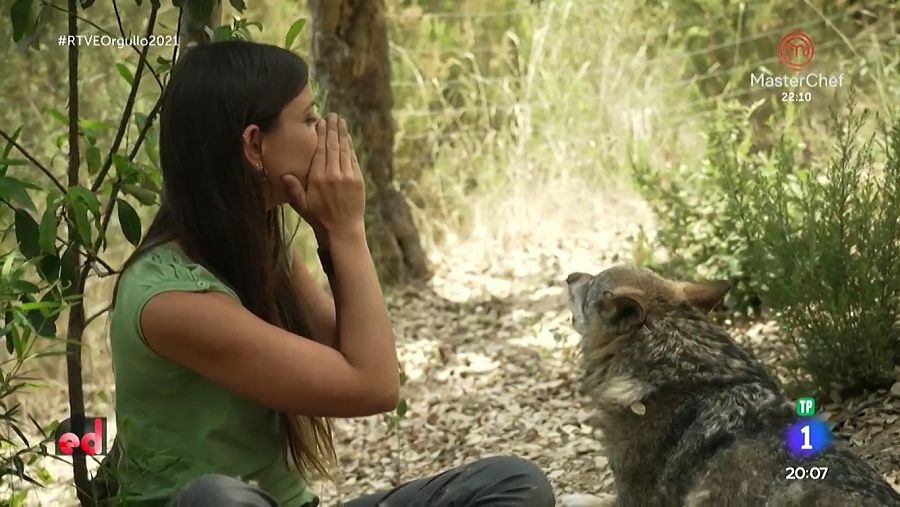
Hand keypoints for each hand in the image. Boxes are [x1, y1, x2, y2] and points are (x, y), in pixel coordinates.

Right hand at [283, 113, 365, 238]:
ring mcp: (348, 176)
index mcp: (318, 178)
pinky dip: (351, 147)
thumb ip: (293, 189)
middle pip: (333, 146)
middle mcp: (333, 174)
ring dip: (343, 134)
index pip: (320, 150)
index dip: (321, 134)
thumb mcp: (302, 205)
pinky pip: (354, 159)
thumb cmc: (319, 218)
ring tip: (341, 121)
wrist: (343, 230)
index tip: (320, 122)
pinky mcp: (358, 180)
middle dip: (333, 128)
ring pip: (345, 150)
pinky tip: (349, 138)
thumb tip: (283, 175)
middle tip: (332, 115)